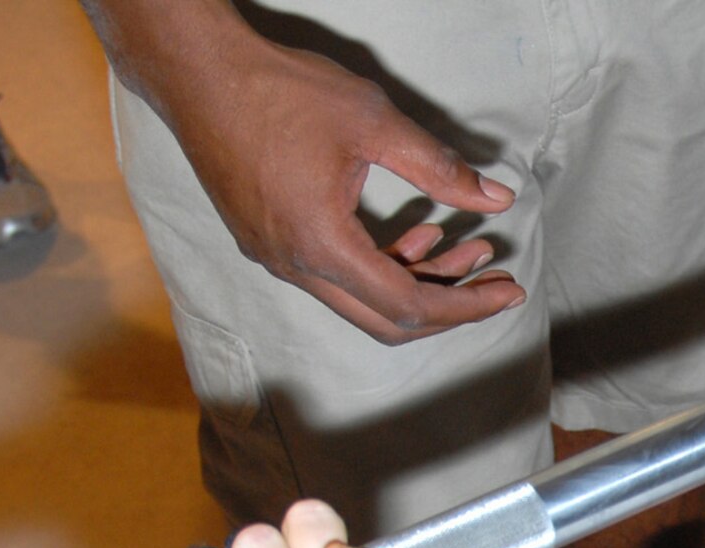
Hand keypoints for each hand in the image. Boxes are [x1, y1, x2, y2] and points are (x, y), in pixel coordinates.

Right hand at [154, 30, 525, 343]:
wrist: (197, 71)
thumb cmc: (279, 90)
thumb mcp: (373, 122)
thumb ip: (439, 167)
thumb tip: (496, 198)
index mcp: (321, 245)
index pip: (408, 305)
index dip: (466, 306)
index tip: (508, 292)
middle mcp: (295, 265)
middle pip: (387, 320)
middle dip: (450, 307)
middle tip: (497, 284)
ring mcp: (277, 258)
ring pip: (363, 298)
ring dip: (419, 281)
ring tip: (468, 247)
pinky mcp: (270, 242)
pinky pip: (337, 275)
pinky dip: (383, 264)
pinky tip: (420, 233)